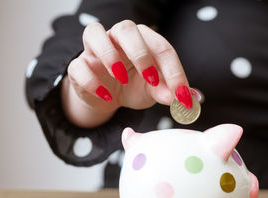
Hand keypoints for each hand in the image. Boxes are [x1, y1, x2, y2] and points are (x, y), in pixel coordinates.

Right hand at [62, 20, 192, 127]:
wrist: (106, 96)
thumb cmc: (132, 86)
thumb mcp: (153, 91)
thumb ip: (167, 92)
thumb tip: (189, 98)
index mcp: (143, 41)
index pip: (161, 47)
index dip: (174, 72)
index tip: (182, 96)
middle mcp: (119, 38)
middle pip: (126, 28)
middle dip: (140, 53)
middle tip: (150, 78)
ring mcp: (95, 49)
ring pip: (95, 32)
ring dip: (109, 55)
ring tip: (120, 78)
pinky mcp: (79, 65)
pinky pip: (78, 64)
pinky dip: (90, 79)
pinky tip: (105, 95)